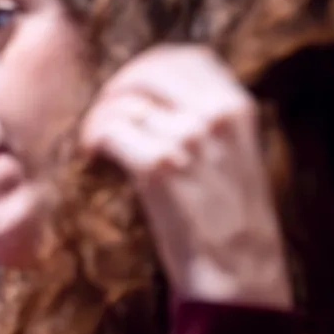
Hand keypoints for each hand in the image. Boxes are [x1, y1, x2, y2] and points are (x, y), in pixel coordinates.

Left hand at [79, 45, 292, 309]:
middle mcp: (216, 115)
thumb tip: (162, 96)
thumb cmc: (233, 222)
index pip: (187, 57)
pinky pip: (109, 131)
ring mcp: (187, 138)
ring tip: (97, 143)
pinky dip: (93, 140)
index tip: (132, 90)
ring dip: (100, 120)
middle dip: (118, 89)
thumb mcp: (238, 156)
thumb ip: (209, 120)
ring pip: (123, 103)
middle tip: (105, 115)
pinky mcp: (157, 167)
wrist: (240, 276)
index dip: (150, 67)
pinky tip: (93, 156)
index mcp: (239, 108)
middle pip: (147, 72)